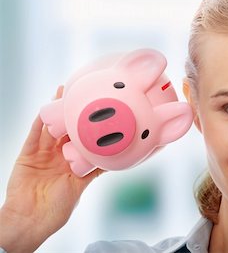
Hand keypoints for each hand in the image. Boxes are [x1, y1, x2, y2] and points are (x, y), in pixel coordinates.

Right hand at [0, 86, 103, 252]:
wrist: (32, 220)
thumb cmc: (58, 207)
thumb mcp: (81, 184)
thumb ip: (94, 169)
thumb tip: (116, 158)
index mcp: (71, 160)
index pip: (80, 136)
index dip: (86, 122)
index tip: (95, 107)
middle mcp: (57, 153)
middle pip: (65, 127)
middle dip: (71, 110)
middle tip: (80, 91)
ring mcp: (42, 153)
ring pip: (50, 127)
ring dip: (55, 111)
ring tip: (63, 92)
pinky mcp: (27, 154)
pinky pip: (34, 136)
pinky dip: (39, 124)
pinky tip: (45, 110)